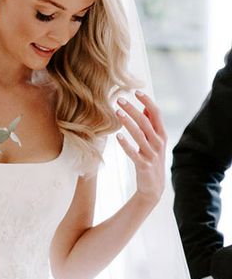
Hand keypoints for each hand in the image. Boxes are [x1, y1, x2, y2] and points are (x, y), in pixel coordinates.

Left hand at [115, 91, 167, 205]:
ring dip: (128, 122)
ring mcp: (152, 154)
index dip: (147, 101)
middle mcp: (158, 142)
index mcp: (161, 134)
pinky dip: (126, 144)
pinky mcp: (143, 165)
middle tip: (120, 100)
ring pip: (140, 135)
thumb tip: (145, 107)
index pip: (156, 113)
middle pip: (146, 121)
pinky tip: (117, 136)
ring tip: (117, 113)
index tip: (136, 91)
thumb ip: (150, 125)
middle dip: (133, 109)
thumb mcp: (154, 141)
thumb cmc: (151, 160)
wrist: (153, 187)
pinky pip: (134, 153)